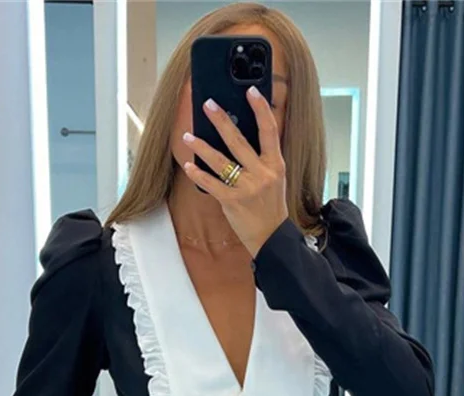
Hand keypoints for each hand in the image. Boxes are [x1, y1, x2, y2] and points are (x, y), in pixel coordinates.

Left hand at [182, 87, 288, 257]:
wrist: (270, 237)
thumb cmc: (271, 206)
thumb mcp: (275, 178)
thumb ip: (262, 158)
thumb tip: (239, 135)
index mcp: (275, 165)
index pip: (269, 130)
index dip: (260, 109)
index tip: (250, 91)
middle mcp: (262, 174)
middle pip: (239, 140)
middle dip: (221, 120)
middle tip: (208, 104)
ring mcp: (246, 188)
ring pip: (220, 161)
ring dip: (201, 147)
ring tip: (188, 136)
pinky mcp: (232, 202)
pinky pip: (211, 184)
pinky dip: (198, 174)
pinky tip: (188, 166)